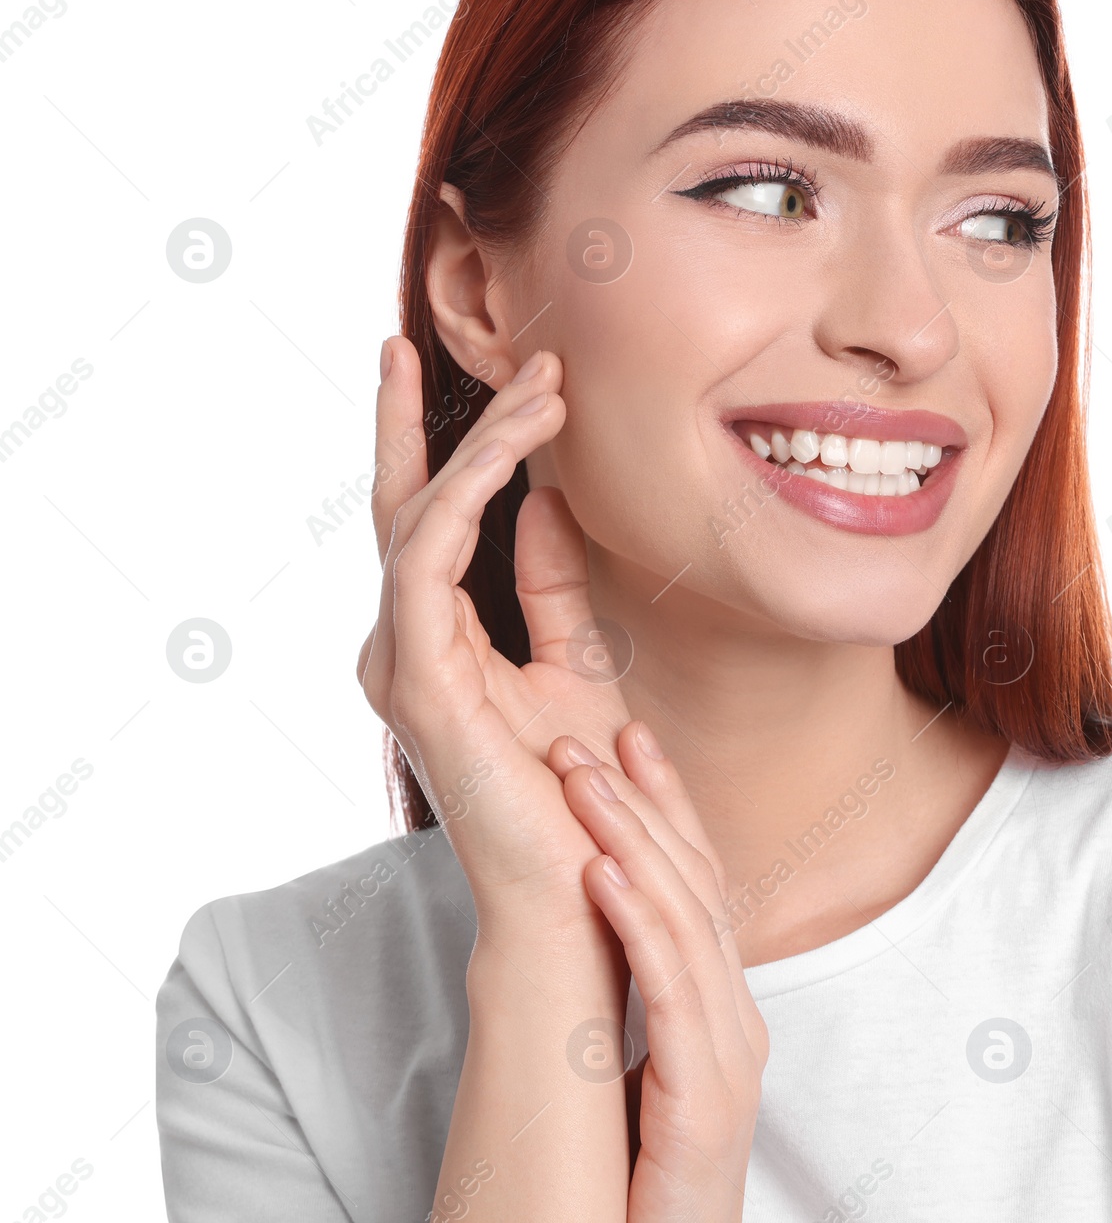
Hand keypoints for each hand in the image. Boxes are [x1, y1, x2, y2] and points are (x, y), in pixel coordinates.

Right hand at [356, 334, 633, 941]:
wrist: (586, 890)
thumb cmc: (585, 791)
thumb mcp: (579, 662)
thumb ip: (553, 588)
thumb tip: (549, 504)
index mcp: (435, 644)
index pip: (426, 524)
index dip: (442, 446)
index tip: (493, 383)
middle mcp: (403, 648)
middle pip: (402, 508)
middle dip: (420, 422)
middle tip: (445, 347)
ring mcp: (401, 664)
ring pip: (420, 520)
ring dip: (479, 445)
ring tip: (540, 389)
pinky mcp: (418, 681)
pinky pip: (427, 561)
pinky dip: (468, 498)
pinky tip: (516, 457)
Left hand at [552, 722, 769, 1222]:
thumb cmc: (637, 1186)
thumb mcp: (641, 1071)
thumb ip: (639, 999)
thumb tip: (598, 919)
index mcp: (723, 1010)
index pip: (700, 884)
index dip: (668, 808)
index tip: (629, 741)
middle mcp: (738, 1023)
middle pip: (697, 888)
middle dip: (643, 805)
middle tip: (590, 740)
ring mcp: (730, 1062)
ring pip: (686, 923)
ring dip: (632, 841)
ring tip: (581, 781)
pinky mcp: (706, 1103)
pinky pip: (672, 992)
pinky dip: (637, 922)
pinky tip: (601, 872)